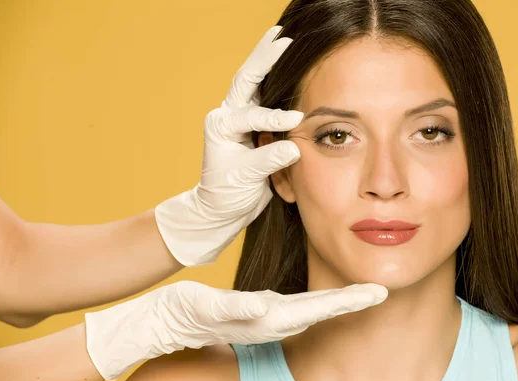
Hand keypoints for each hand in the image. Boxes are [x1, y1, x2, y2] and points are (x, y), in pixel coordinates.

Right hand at [85, 281, 387, 380]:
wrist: (167, 321)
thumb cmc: (187, 311)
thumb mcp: (209, 305)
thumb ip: (236, 308)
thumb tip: (264, 308)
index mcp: (269, 316)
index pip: (319, 308)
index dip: (350, 301)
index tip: (378, 294)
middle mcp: (274, 318)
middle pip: (323, 308)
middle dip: (354, 301)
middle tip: (383, 291)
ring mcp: (268, 315)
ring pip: (314, 308)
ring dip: (340, 300)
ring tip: (363, 292)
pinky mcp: (259, 309)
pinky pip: (298, 305)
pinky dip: (319, 299)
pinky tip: (326, 297)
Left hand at [155, 25, 302, 266]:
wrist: (221, 207)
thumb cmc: (226, 194)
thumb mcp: (245, 179)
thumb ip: (268, 161)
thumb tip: (294, 145)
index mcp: (220, 126)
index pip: (250, 116)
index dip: (274, 118)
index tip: (296, 120)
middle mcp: (227, 116)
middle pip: (246, 80)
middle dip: (264, 58)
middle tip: (282, 37)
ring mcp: (239, 118)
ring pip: (254, 82)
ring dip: (267, 60)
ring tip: (282, 38)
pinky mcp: (253, 124)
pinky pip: (265, 97)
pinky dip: (276, 79)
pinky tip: (288, 65)